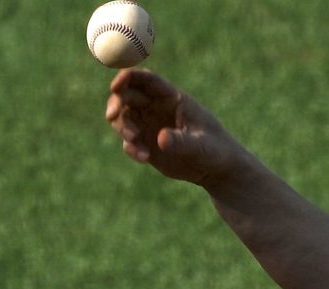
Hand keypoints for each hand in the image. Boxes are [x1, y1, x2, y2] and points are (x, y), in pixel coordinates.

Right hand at [104, 69, 249, 187]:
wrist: (216, 170)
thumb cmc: (215, 150)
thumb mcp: (201, 146)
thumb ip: (181, 141)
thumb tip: (162, 138)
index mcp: (173, 98)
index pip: (146, 80)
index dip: (128, 77)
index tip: (115, 86)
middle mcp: (157, 108)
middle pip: (127, 96)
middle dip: (116, 103)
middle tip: (112, 116)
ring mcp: (149, 125)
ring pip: (123, 118)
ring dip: (122, 127)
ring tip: (136, 143)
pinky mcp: (146, 143)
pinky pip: (128, 141)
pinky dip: (131, 148)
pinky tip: (144, 158)